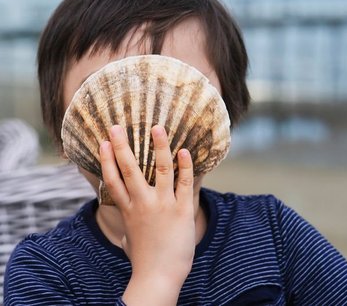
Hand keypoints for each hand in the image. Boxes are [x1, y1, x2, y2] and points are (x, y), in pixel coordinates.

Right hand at [100, 125, 194, 304]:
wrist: (158, 278)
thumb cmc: (143, 258)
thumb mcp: (128, 237)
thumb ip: (127, 222)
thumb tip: (126, 218)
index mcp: (127, 209)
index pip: (112, 179)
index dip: (107, 159)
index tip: (103, 142)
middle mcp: (142, 203)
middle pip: (129, 169)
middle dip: (122, 146)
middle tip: (117, 126)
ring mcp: (163, 205)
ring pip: (161, 169)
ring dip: (159, 146)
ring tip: (157, 128)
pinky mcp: (182, 209)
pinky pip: (184, 183)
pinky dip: (185, 166)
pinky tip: (184, 151)